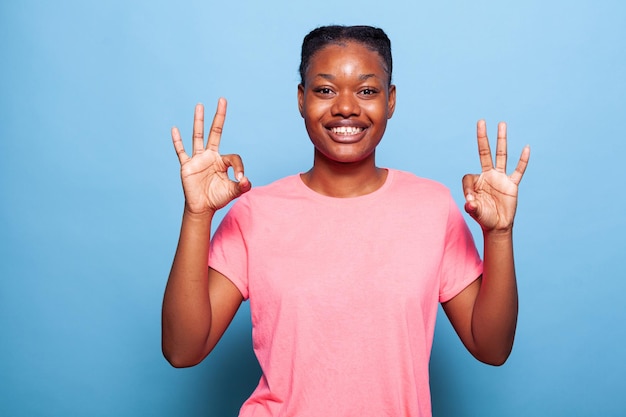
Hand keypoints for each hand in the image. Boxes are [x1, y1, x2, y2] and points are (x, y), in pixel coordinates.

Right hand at [172, 98, 250, 213]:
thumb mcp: (233, 192)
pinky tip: (175, 129)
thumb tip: (246, 180)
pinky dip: (177, 141)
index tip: (240, 178)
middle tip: (222, 100)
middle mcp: (210, 156)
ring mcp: (198, 159)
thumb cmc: (217, 198)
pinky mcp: (187, 166)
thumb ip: (242, 186)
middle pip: (215, 132)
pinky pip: (181, 151)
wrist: (202, 208)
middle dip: (219, 117)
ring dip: (199, 121)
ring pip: (198, 136)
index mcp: (222, 161)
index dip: (239, 167)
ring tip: (200, 105)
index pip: (233, 157)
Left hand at [462, 120, 529, 232]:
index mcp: (476, 181)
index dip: (467, 188)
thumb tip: (469, 202)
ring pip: (501, 155)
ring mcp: (500, 178)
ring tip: (501, 124)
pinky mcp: (512, 184)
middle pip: (484, 152)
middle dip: (482, 138)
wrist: (498, 226)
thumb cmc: (484, 218)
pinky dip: (523, 160)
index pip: (468, 177)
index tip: (470, 200)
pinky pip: (518, 170)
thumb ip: (471, 206)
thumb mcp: (475, 212)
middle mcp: (488, 176)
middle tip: (481, 121)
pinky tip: (526, 148)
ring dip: (501, 140)